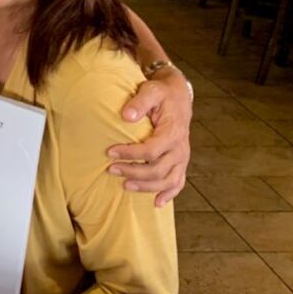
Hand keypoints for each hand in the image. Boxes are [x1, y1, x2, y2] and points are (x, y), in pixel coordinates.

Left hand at [109, 66, 191, 206]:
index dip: (130, 154)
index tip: (110, 152)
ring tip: (125, 185)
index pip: (151, 150)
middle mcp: (180, 148)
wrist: (178, 96)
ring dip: (146, 186)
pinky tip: (157, 203)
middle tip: (111, 169)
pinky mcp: (181, 162)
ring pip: (167, 180)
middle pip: (158, 169)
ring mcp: (182, 157)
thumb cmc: (162, 94)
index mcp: (173, 132)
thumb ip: (140, 102)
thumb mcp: (151, 90)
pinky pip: (178, 183)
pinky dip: (169, 194)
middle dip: (133, 172)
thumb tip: (126, 116)